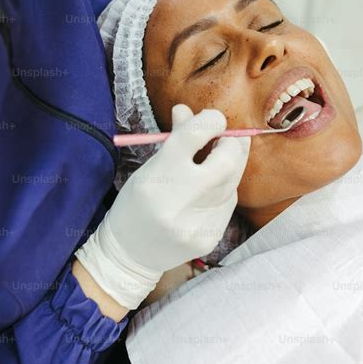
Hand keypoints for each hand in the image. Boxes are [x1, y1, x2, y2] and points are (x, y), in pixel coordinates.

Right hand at [75, 104, 250, 308]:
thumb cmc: (137, 202)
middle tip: (226, 138)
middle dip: (232, 144)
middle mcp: (178, 202)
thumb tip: (189, 109)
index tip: (214, 119)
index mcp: (157, 177)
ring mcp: (196, 224)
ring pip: (232, 182)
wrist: (129, 254)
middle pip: (227, 161)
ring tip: (218, 160)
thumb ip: (175, 139)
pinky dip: (223, 190)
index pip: (195, 136)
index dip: (212, 120)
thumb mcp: (149, 167)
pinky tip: (210, 190)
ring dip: (230, 166)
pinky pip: (228, 203)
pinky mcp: (209, 238)